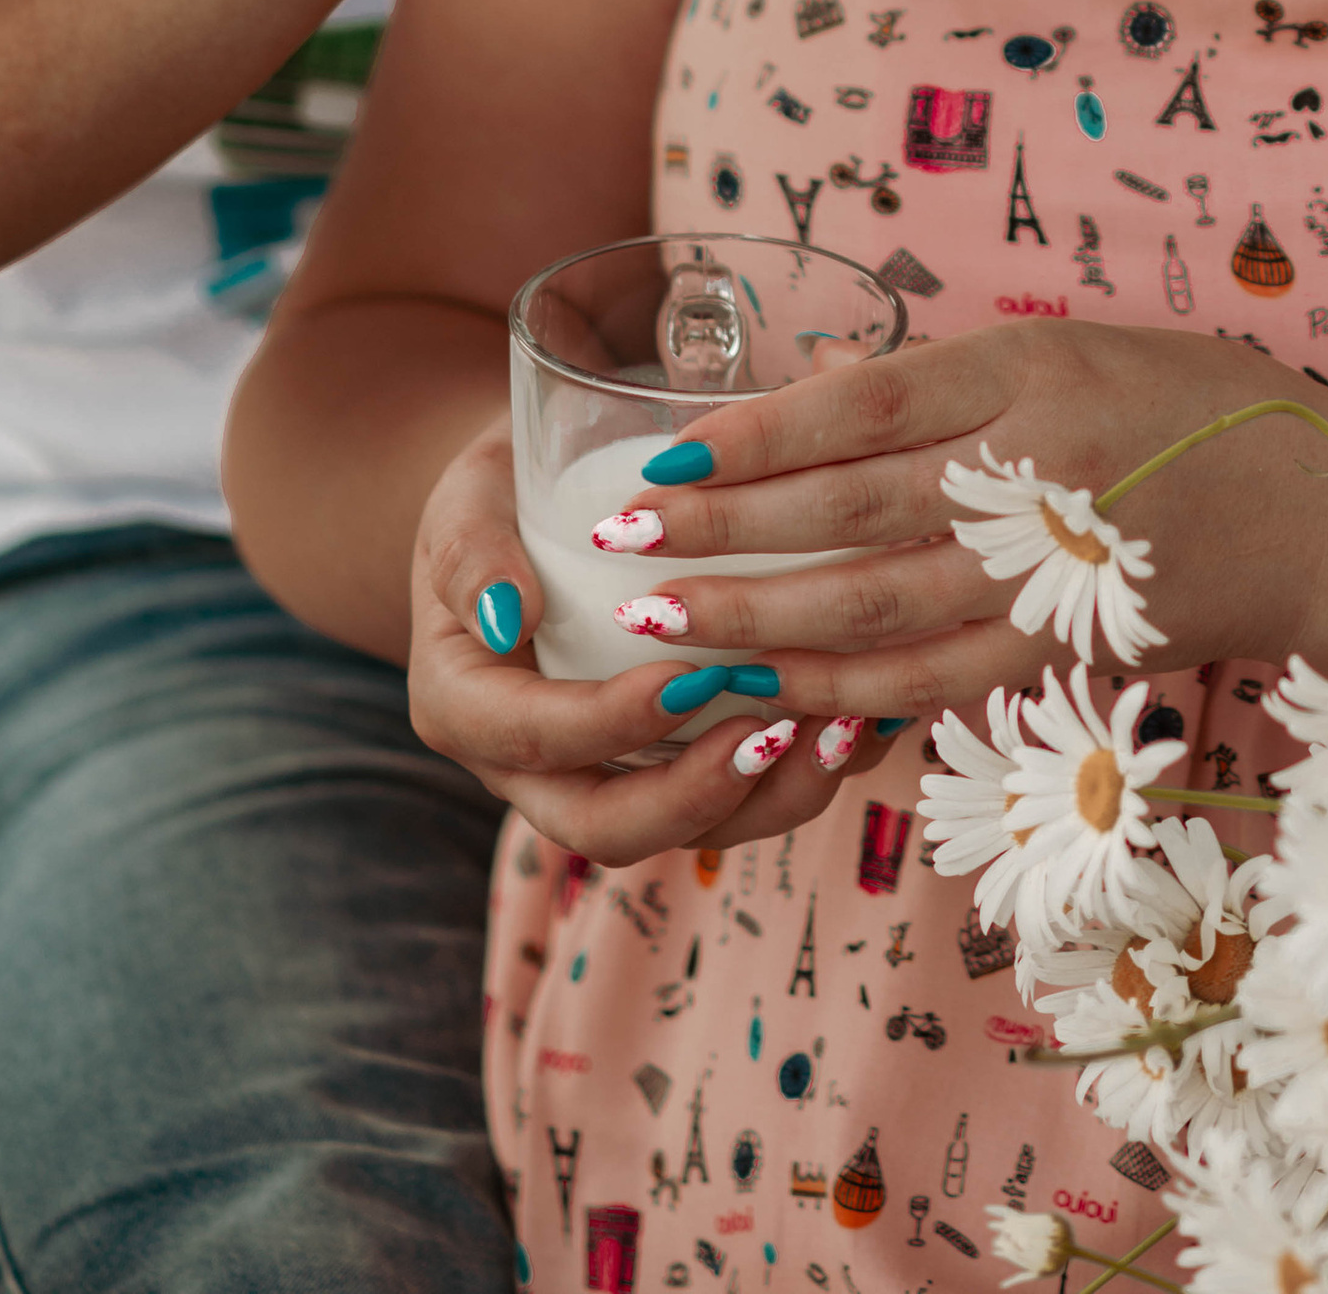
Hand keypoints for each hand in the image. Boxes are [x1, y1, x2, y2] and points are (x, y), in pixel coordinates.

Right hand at [407, 410, 905, 868]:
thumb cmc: (498, 495)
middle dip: (698, 794)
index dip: (609, 724)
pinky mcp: (672, 766)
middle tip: (772, 730)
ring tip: (835, 733)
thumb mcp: (466, 502)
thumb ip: (473, 553)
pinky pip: (737, 799)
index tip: (683, 679)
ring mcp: (608, 776)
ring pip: (688, 832)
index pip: (536, 744)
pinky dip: (801, 773)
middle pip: (611, 827)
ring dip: (768, 797)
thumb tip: (508, 617)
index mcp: (468, 711)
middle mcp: (533, 768)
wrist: (530, 508)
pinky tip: (861, 721)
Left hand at [568, 321, 1327, 729]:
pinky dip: (841, 690)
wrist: (1327, 515)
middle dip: (721, 532)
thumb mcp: (1077, 349)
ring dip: (755, 618)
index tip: (659, 454)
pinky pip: (931, 681)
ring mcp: (1053, 573)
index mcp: (1036, 371)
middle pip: (849, 509)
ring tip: (659, 624)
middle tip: (616, 543)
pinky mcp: (1066, 656)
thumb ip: (952, 381)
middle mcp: (1040, 469)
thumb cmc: (1196, 408)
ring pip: (875, 607)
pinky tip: (766, 689)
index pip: (862, 403)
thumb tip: (808, 397)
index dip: (753, 436)